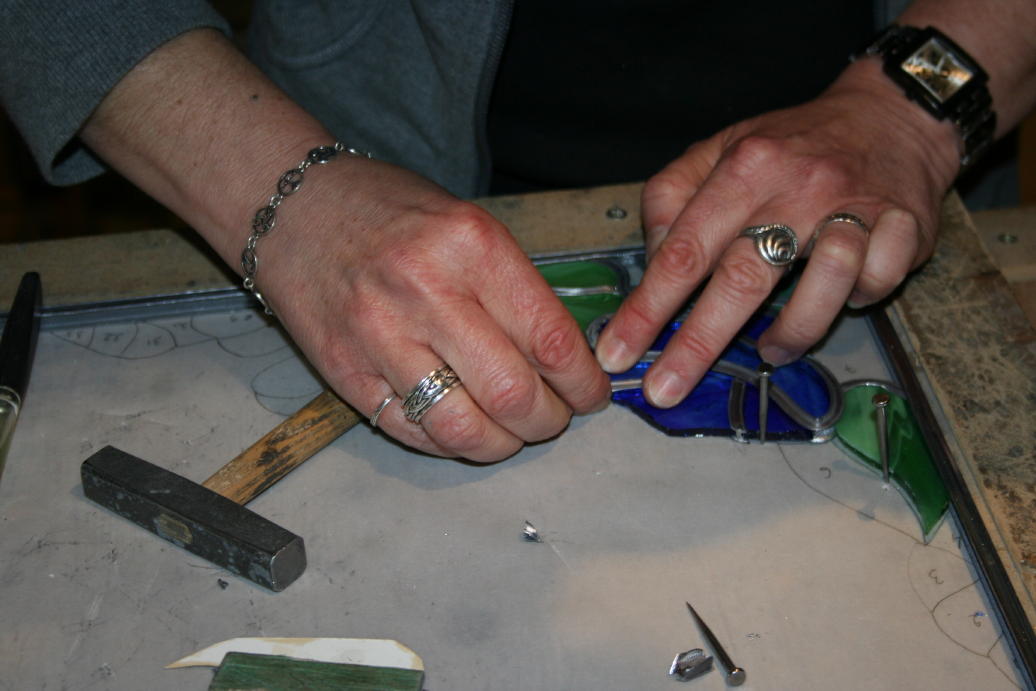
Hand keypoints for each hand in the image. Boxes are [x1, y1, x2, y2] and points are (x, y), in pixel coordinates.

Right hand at [259, 158, 610, 461]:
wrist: (293, 207)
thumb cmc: (389, 211)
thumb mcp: (467, 224)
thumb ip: (515, 288)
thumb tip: (567, 357)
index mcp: (471, 246)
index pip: (550, 339)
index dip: (583, 383)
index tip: (592, 395)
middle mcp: (426, 292)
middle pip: (513, 394)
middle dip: (549, 421)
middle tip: (554, 416)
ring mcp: (379, 338)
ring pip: (464, 429)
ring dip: (503, 443)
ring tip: (511, 430)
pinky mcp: (345, 373)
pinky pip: (413, 432)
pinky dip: (452, 443)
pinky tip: (464, 426)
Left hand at [594, 61, 959, 407]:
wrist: (889, 115)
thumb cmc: (789, 146)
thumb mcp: (718, 150)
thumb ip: (671, 198)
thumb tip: (652, 261)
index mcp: (744, 167)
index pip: (684, 249)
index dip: (647, 307)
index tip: (619, 353)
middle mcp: (797, 187)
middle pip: (742, 279)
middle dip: (697, 345)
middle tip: (664, 391)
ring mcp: (856, 206)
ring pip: (825, 285)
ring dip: (793, 332)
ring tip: (770, 350)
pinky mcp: (906, 225)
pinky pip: (879, 281)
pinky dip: (860, 299)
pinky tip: (844, 296)